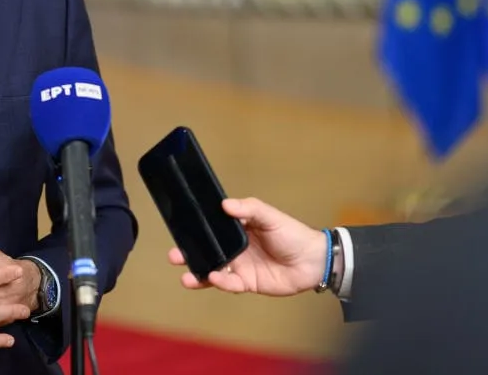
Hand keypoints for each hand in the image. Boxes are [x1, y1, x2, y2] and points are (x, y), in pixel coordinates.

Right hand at [167, 197, 327, 295]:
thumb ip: (248, 208)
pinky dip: (220, 282)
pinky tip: (214, 278)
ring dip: (198, 273)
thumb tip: (225, 204)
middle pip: (207, 251)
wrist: (313, 260)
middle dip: (189, 254)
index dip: (195, 230)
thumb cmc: (293, 234)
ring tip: (186, 276)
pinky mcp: (247, 283)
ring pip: (213, 270)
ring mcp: (240, 266)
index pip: (211, 229)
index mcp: (238, 229)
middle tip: (174, 255)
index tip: (179, 229)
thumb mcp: (270, 216)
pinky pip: (229, 284)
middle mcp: (235, 248)